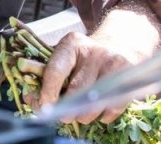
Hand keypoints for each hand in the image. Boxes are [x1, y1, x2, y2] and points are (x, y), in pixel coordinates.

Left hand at [32, 0, 160, 122]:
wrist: (121, 43)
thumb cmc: (86, 55)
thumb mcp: (66, 56)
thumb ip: (46, 75)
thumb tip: (31, 99)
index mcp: (71, 44)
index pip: (56, 70)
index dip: (48, 92)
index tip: (44, 106)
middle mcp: (93, 51)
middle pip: (77, 89)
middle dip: (67, 108)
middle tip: (63, 117)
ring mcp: (113, 62)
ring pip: (97, 99)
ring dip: (86, 114)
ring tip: (81, 116)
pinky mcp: (129, 74)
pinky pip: (116, 103)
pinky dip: (106, 114)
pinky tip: (101, 114)